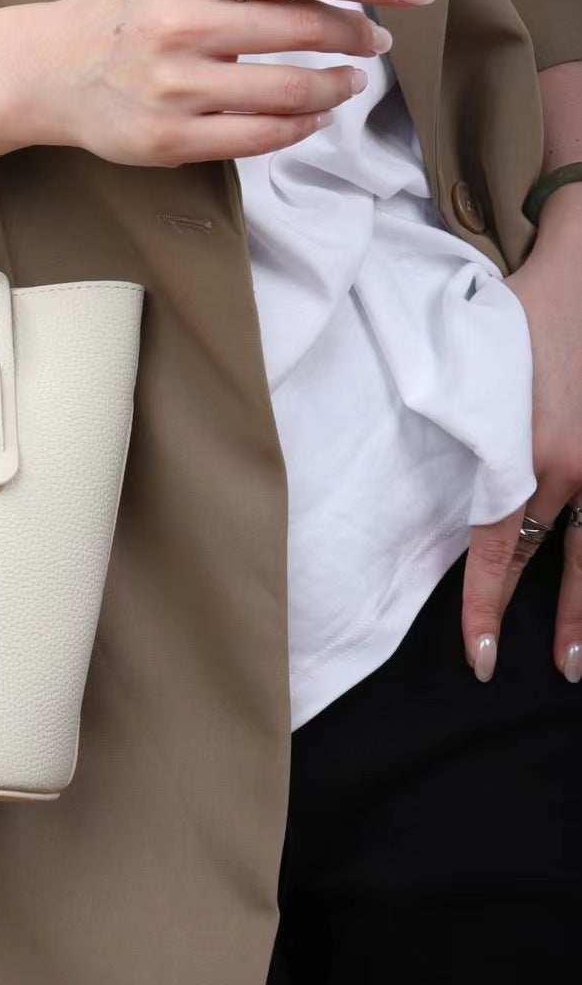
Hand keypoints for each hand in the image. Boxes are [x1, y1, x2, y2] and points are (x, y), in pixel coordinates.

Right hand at [33, 0, 437, 165]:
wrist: (45, 70)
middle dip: (357, 34)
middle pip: (303, 28)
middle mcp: (179, 24)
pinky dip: (301, 126)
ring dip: (337, 86)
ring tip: (350, 80)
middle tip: (375, 39)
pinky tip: (314, 116)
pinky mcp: (169, 138)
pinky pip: (260, 137)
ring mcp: (174, 86)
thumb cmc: (122, 13)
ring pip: (290, 90)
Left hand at [461, 185, 581, 682]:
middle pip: (561, 560)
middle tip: (551, 672)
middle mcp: (573, 466)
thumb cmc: (516, 311)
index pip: (501, 551)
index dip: (487, 607)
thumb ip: (454, 424)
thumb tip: (418, 468)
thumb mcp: (469, 368)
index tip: (479, 657)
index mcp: (524, 454)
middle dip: (557, 622)